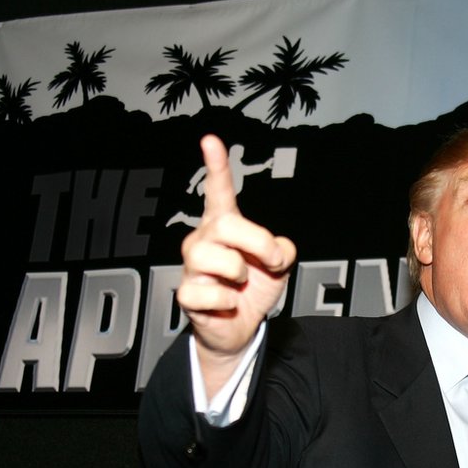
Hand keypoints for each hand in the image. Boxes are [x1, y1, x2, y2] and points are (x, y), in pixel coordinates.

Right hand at [177, 135, 295, 392]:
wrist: (241, 327)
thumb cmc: (255, 287)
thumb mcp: (279, 263)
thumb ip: (281, 247)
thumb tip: (273, 251)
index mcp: (224, 225)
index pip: (218, 191)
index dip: (216, 166)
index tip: (211, 140)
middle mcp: (203, 239)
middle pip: (226, 224)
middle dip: (258, 242)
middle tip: (273, 262)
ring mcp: (191, 266)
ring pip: (221, 259)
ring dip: (243, 274)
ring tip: (240, 284)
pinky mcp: (186, 294)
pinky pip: (212, 292)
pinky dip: (229, 300)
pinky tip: (226, 303)